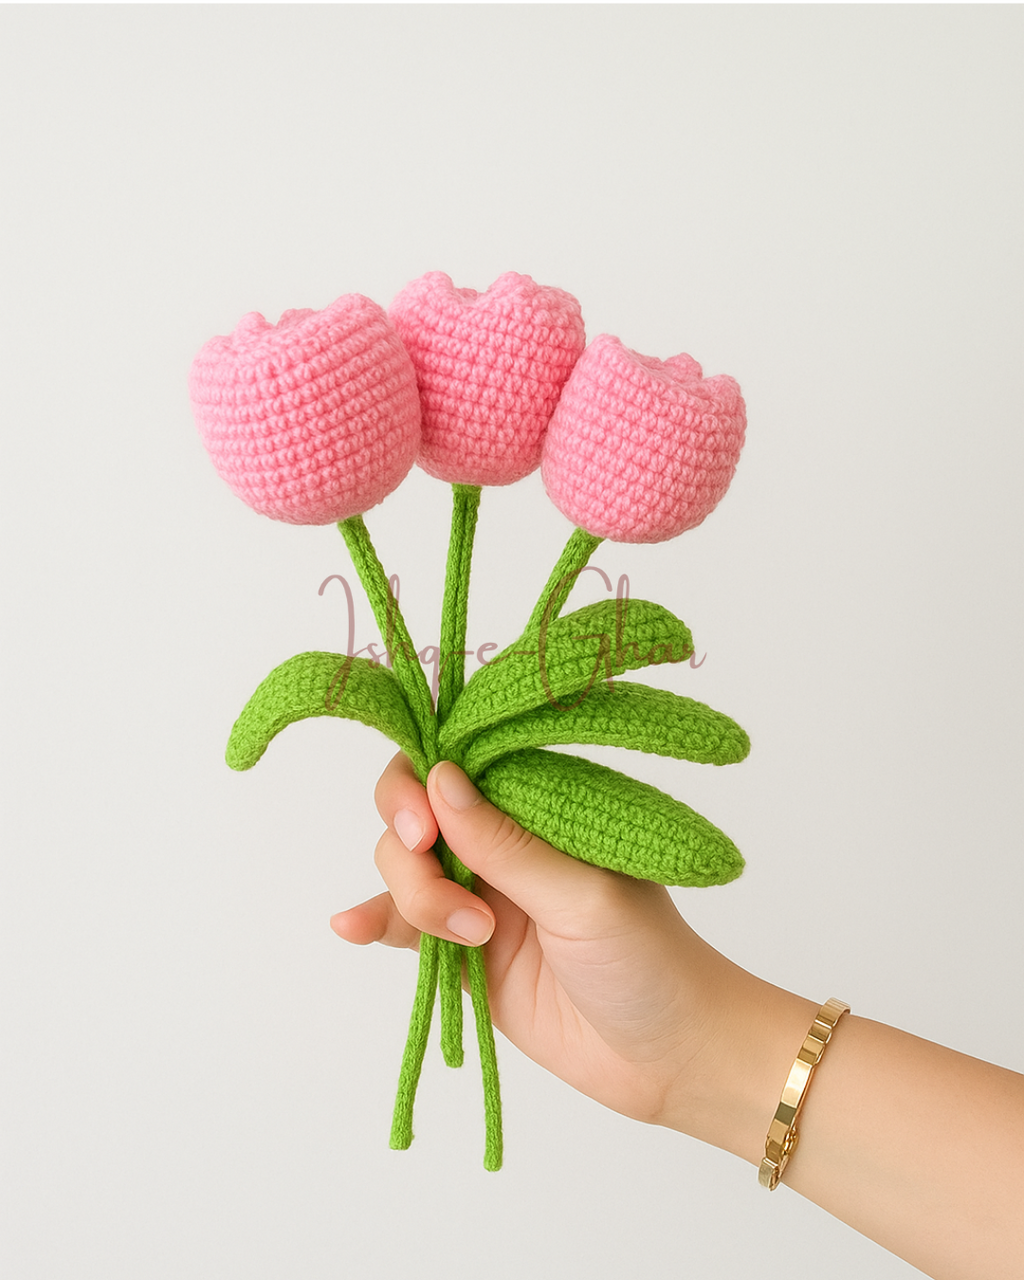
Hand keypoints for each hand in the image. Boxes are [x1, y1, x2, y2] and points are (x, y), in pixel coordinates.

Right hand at [330, 752, 813, 1155]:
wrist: (669, 1058)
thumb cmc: (650, 962)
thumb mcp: (584, 897)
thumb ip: (508, 847)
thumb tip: (440, 778)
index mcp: (540, 806)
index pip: (460, 764)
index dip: (422, 782)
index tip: (421, 825)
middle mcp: (502, 843)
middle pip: (415, 814)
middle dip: (408, 845)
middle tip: (434, 876)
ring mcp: (478, 896)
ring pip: (404, 869)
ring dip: (413, 898)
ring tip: (468, 940)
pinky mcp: (461, 951)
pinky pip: (403, 926)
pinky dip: (374, 922)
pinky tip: (350, 927)